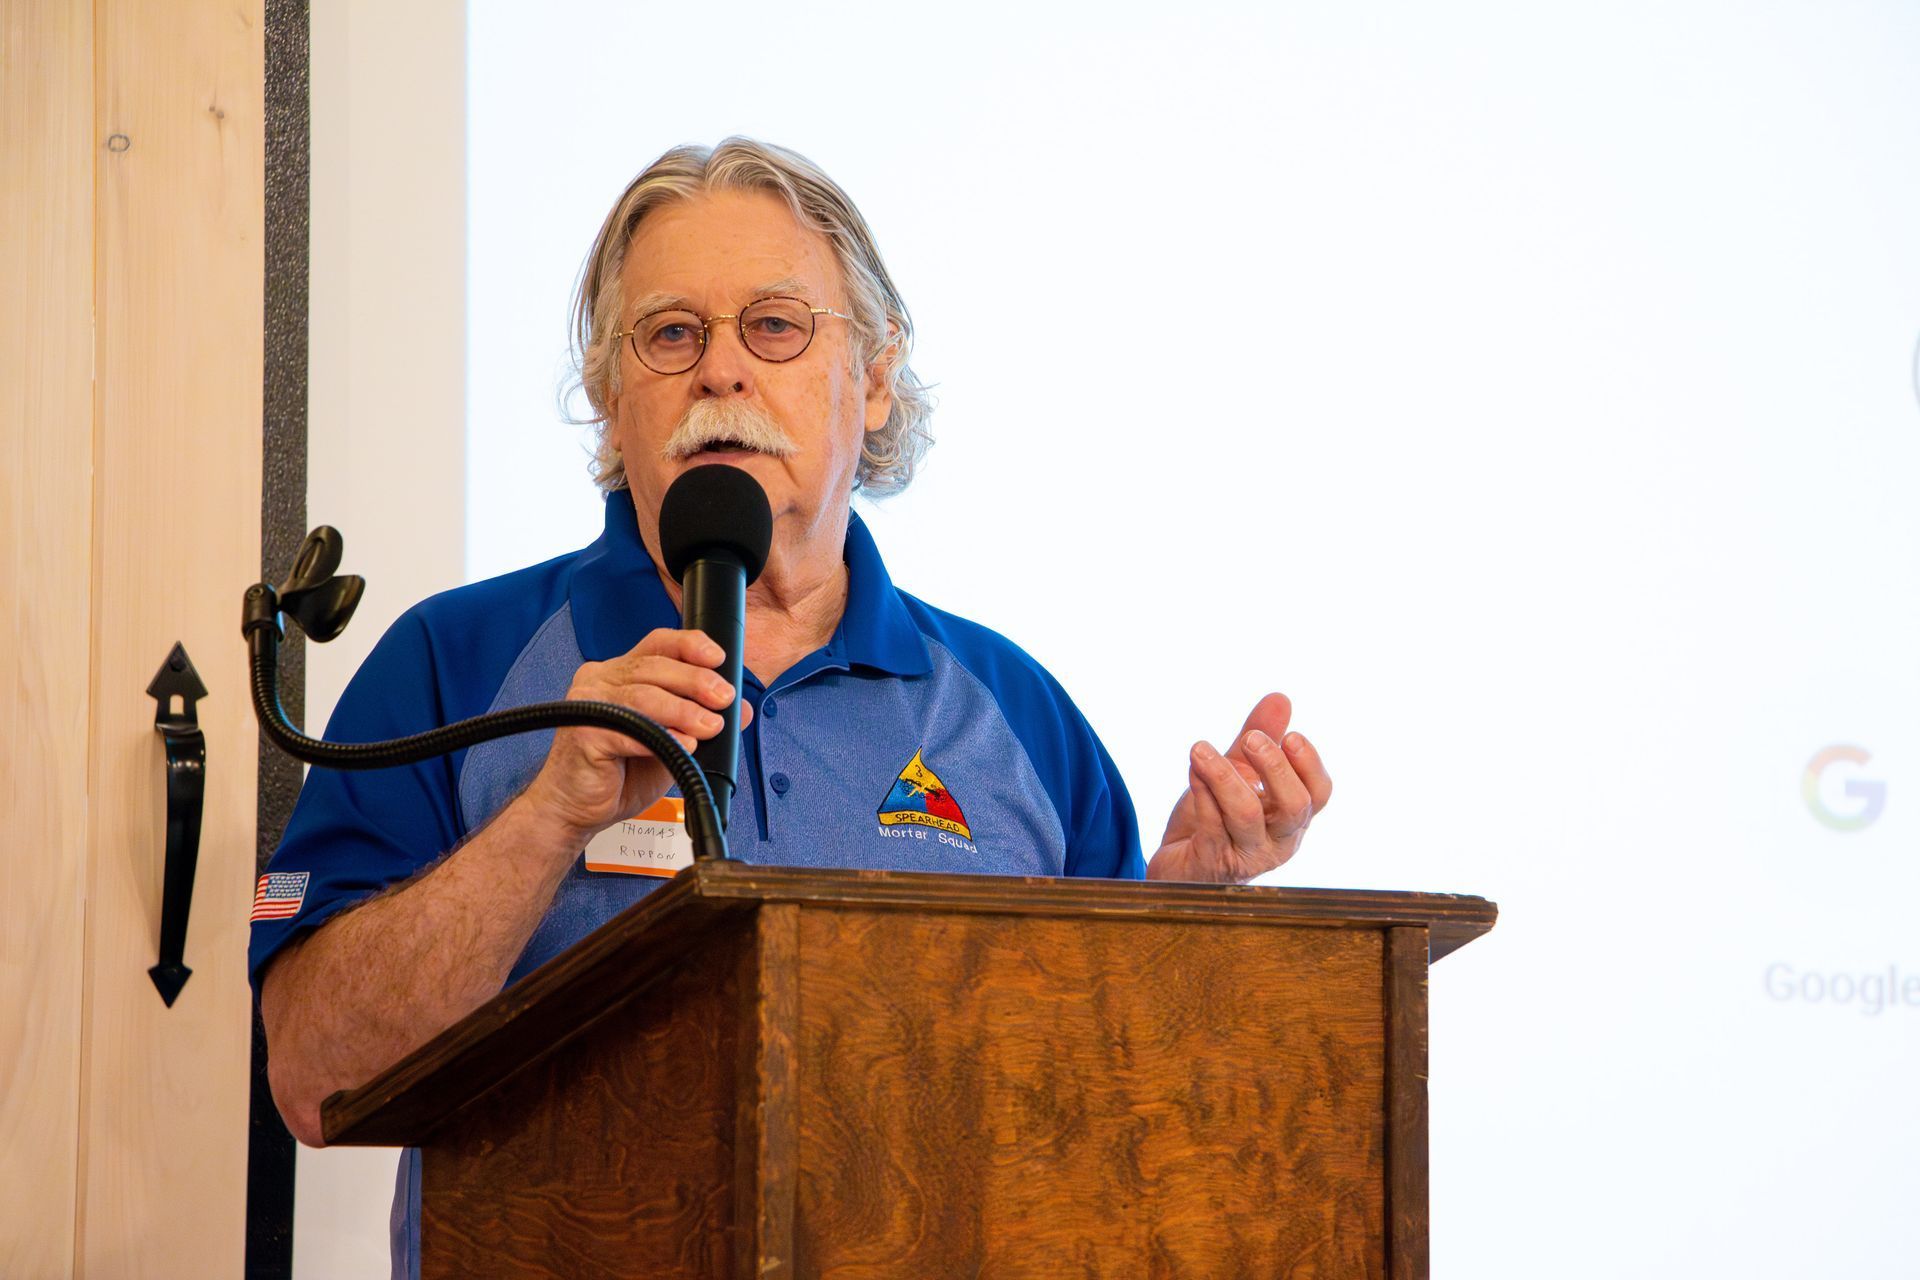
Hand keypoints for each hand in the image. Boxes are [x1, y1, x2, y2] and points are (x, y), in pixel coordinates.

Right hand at [521, 628, 751, 841]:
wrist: (576, 810)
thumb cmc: (618, 774)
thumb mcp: (672, 743)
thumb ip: (700, 721)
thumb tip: (742, 710)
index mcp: (620, 673)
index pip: (657, 644)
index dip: (690, 645)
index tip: (718, 658)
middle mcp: (601, 680)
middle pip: (654, 666)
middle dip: (696, 681)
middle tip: (723, 699)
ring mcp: (589, 704)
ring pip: (643, 696)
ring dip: (683, 711)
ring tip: (709, 726)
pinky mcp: (584, 733)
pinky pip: (628, 730)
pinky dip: (661, 737)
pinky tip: (683, 746)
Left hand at [1147, 692, 1331, 883]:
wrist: (1178, 864)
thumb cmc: (1215, 818)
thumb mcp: (1238, 772)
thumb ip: (1260, 738)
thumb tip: (1280, 698)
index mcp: (1292, 818)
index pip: (1319, 794)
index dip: (1309, 765)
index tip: (1291, 736)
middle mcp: (1278, 841)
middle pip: (1294, 806)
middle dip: (1275, 768)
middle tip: (1251, 738)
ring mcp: (1247, 855)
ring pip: (1246, 815)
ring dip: (1224, 776)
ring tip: (1200, 748)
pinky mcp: (1212, 862)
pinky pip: (1211, 824)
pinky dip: (1201, 792)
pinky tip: (1192, 768)